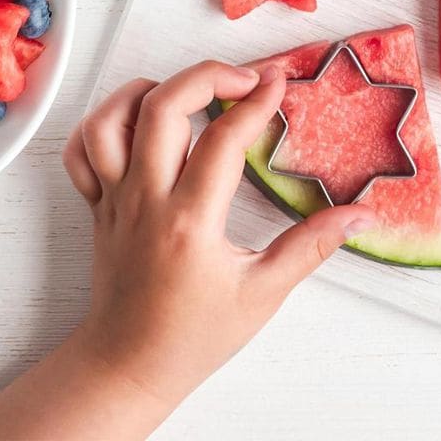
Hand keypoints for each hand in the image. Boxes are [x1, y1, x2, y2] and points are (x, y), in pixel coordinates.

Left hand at [62, 61, 379, 431]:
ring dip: (148, 90)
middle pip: (162, 107)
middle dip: (206, 76)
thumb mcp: (263, 294)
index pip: (223, 140)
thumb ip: (312, 247)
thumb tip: (359, 216)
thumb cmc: (193, 335)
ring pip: (110, 119)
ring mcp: (114, 199)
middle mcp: (145, 201)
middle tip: (242, 78)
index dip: (256, 102)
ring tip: (187, 92)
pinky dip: (105, 121)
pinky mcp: (97, 203)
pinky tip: (138, 121)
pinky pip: (81, 149)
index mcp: (190, 223)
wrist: (129, 364)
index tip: (278, 82)